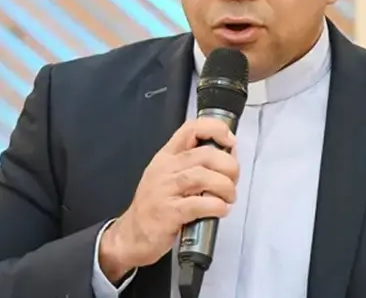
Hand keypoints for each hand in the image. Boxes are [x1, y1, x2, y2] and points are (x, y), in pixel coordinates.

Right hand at [98, 117, 238, 281]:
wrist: (132, 236)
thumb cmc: (156, 205)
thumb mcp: (169, 176)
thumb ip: (194, 164)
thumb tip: (229, 157)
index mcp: (166, 156)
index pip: (191, 129)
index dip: (215, 129)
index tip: (230, 141)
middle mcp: (165, 168)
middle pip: (205, 154)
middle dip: (228, 165)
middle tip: (233, 180)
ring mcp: (164, 190)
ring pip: (203, 177)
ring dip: (225, 186)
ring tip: (229, 197)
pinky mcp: (168, 213)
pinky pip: (198, 204)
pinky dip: (216, 206)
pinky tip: (220, 210)